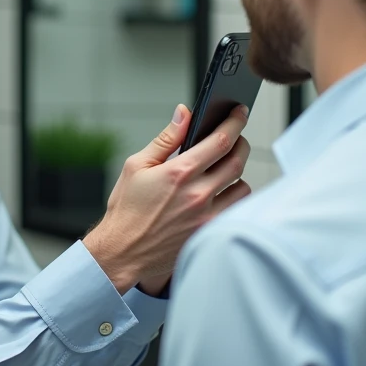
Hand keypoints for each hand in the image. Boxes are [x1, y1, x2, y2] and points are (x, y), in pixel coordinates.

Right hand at [83, 104, 251, 293]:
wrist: (123, 252)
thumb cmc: (127, 209)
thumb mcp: (137, 165)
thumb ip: (166, 138)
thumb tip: (184, 113)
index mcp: (180, 172)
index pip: (221, 140)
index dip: (235, 122)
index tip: (240, 112)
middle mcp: (198, 194)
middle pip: (238, 160)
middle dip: (241, 143)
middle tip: (236, 137)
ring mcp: (207, 216)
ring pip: (242, 186)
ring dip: (237, 172)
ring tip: (224, 168)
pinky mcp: (210, 232)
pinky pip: (236, 209)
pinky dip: (234, 197)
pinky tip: (221, 192)